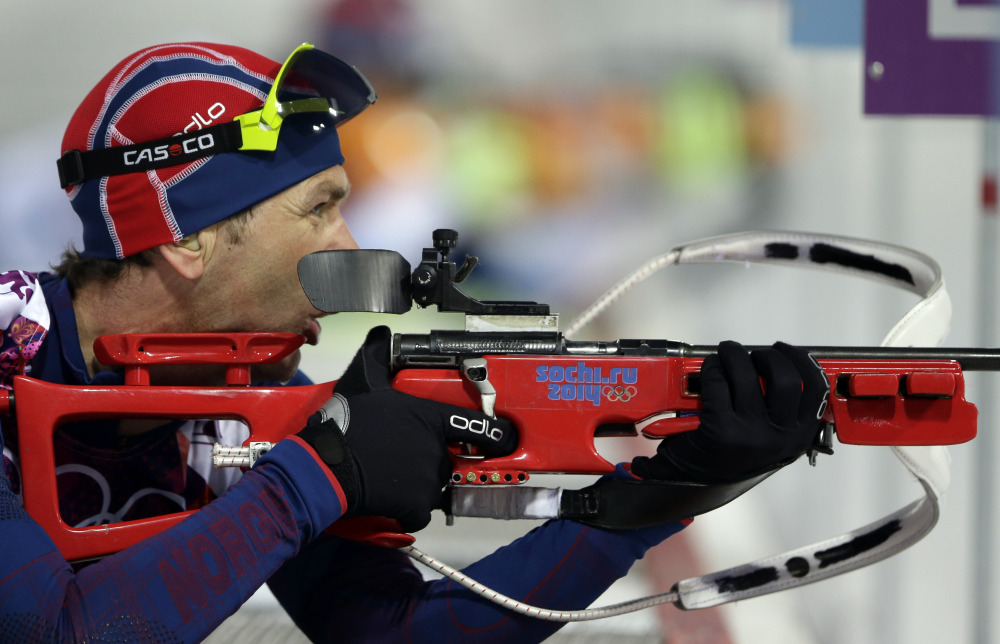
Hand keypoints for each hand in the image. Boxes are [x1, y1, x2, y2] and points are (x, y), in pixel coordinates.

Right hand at [297, 326, 515, 531]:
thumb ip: (375, 355)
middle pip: (447, 457)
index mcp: (430, 419)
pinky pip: (421, 511)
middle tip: (401, 456)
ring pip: (433, 484)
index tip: (503, 437)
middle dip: (430, 459)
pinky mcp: (417, 506)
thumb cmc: (347, 422)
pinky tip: (389, 497)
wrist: (326, 465)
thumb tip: (379, 332)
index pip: (473, 426)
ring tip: (390, 474)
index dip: (493, 433)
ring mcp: (429, 479)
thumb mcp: (361, 380)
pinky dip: (408, 509)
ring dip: (419, 484)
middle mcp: (436, 449)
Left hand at [631, 341, 828, 483]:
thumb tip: (780, 362)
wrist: (693, 485)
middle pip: (784, 376)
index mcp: (798, 437)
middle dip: (766, 354)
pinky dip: (712, 369)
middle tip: (749, 353)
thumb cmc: (732, 456)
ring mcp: (750, 434)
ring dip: (734, 354)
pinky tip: (709, 370)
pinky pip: (717, 382)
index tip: (785, 350)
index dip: (801, 361)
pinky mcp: (720, 429)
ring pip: (747, 373)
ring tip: (726, 353)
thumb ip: (783, 410)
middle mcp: (779, 437)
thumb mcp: (770, 440)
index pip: (816, 388)